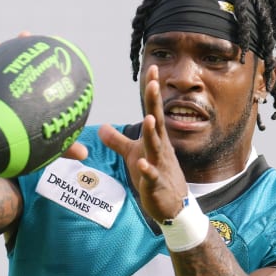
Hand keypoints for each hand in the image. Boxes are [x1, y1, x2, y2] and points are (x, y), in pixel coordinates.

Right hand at [0, 33, 87, 162]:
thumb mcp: (41, 147)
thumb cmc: (19, 148)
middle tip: (25, 35)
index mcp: (25, 98)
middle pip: (13, 66)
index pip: (34, 75)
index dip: (43, 60)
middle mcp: (7, 91)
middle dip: (21, 48)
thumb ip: (60, 148)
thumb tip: (84, 153)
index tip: (54, 47)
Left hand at [99, 65, 186, 220]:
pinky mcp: (156, 185)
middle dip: (154, 103)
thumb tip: (101, 126)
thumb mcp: (134, 155)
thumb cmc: (154, 176)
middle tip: (153, 83)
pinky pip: (152, 177)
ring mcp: (160, 166)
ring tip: (148, 119)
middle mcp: (160, 148)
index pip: (153, 111)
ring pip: (156, 147)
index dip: (152, 92)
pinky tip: (143, 164)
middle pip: (156, 122)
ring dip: (152, 133)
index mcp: (155, 138)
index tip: (152, 69)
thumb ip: (118, 141)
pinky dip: (148, 171)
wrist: (174, 205)